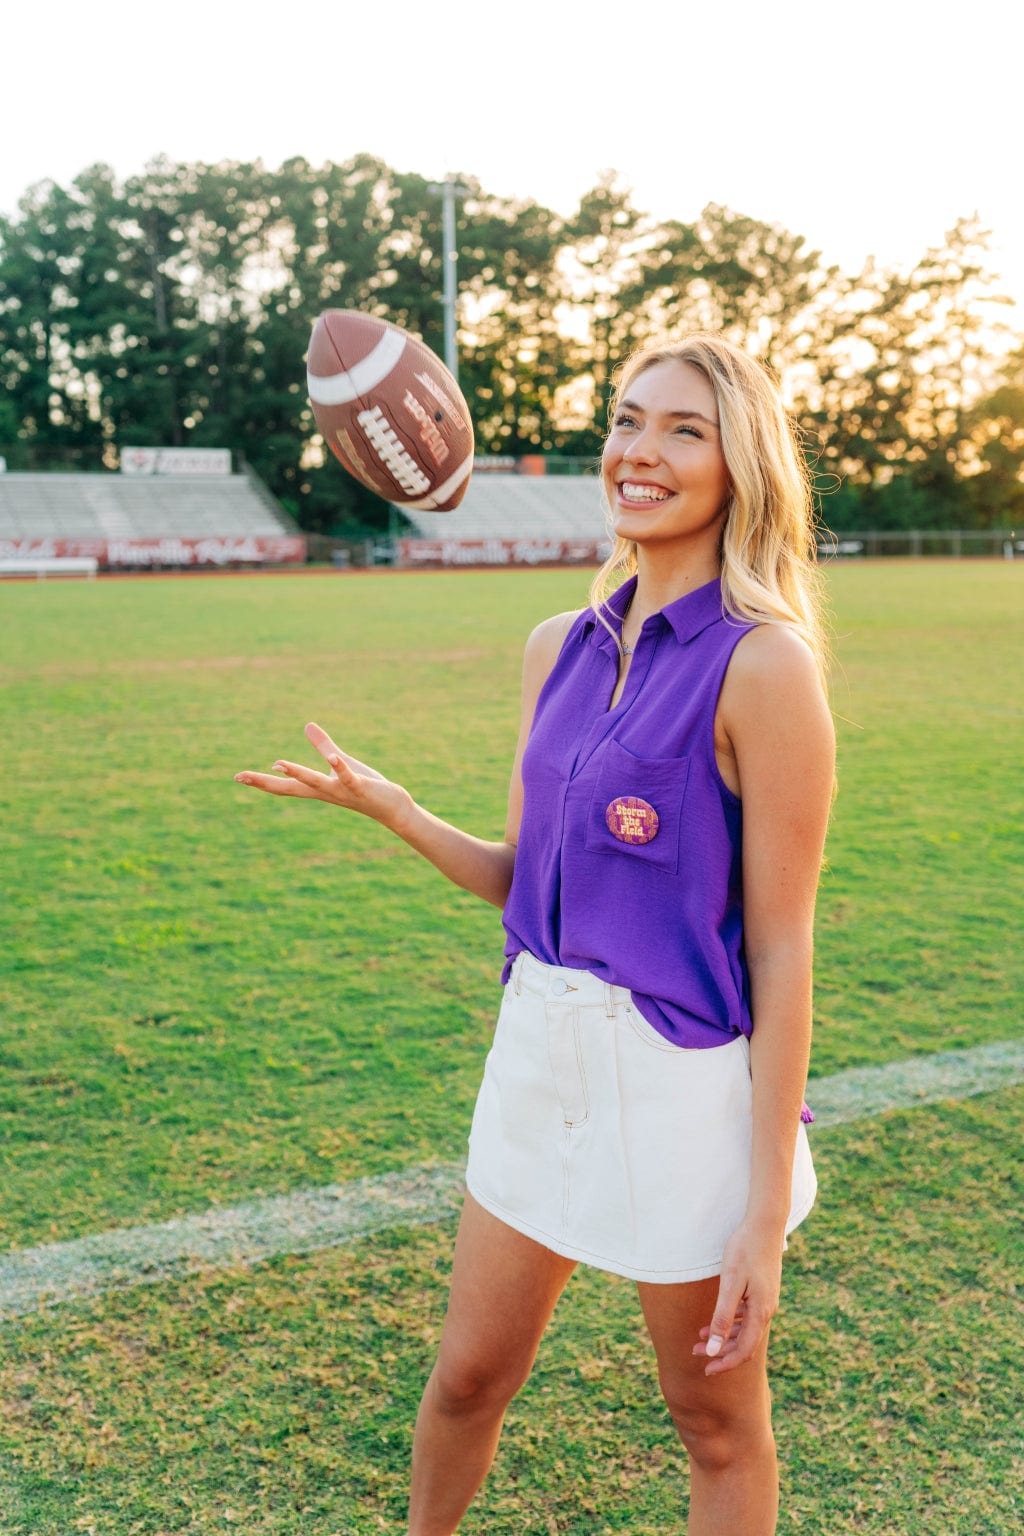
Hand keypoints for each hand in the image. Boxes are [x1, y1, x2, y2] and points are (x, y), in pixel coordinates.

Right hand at [234, 722, 409, 827]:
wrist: (392, 808)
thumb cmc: (366, 787)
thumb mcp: (342, 763)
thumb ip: (324, 746)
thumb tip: (307, 726)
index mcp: (318, 787)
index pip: (285, 786)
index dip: (262, 781)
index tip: (238, 777)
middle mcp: (325, 792)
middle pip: (291, 788)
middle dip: (266, 782)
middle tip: (241, 777)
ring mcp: (342, 791)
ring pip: (316, 783)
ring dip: (298, 773)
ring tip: (278, 763)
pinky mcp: (361, 788)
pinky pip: (348, 777)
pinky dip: (341, 768)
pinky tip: (334, 758)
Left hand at [692, 1221, 783, 1376]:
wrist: (765, 1224)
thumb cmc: (745, 1250)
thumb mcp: (730, 1285)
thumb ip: (722, 1318)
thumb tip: (712, 1349)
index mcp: (761, 1313)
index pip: (744, 1351)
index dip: (724, 1363)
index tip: (706, 1371)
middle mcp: (767, 1311)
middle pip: (745, 1343)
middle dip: (720, 1352)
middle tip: (694, 1353)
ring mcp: (766, 1301)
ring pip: (745, 1331)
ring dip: (723, 1337)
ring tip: (698, 1338)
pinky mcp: (762, 1291)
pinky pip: (747, 1316)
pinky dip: (731, 1323)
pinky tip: (714, 1320)